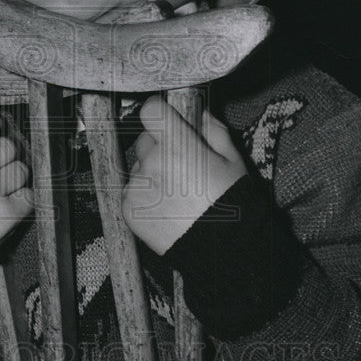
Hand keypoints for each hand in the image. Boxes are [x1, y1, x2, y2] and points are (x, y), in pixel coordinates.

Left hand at [122, 95, 246, 254]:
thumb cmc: (231, 203)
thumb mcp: (233, 159)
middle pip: (145, 140)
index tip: (167, 120)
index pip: (151, 110)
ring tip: (177, 194)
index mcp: (177, 144)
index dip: (160, 113)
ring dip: (152, 174)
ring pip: (139, 167)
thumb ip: (213, 129)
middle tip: (181, 167)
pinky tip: (167, 208)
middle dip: (159, 147)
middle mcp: (152, 162)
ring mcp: (136, 186)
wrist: (221, 250)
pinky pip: (132, 191)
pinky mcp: (128, 207)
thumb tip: (198, 112)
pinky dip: (144, 196)